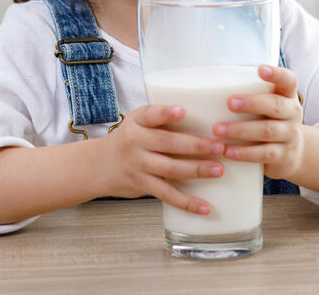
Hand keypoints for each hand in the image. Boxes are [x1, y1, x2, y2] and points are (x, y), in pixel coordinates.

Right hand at [99, 104, 224, 214]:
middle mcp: (135, 142)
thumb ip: (160, 120)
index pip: (150, 115)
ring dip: (196, 170)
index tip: (182, 111)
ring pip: (170, 169)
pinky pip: (167, 194)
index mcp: (136, 122)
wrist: (98, 166)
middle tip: (220, 146)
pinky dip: (187, 202)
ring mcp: (138, 165)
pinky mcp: (142, 185)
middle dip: (196, 145)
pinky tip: (205, 206)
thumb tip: (204, 120)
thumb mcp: (137, 123)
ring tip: (218, 170)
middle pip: (168, 143)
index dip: (166, 113)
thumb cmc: (128, 140)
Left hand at [213, 64, 304, 180]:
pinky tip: (228, 151)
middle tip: (229, 103)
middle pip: (275, 105)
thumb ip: (250, 93)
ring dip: (241, 130)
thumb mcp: (268, 104)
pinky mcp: (283, 155)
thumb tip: (208, 83)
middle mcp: (292, 113)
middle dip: (251, 103)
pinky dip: (245, 153)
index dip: (276, 74)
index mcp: (287, 95)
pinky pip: (264, 154)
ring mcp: (290, 135)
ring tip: (218, 130)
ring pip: (267, 130)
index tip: (260, 69)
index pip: (288, 80)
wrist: (292, 152)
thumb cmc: (269, 120)